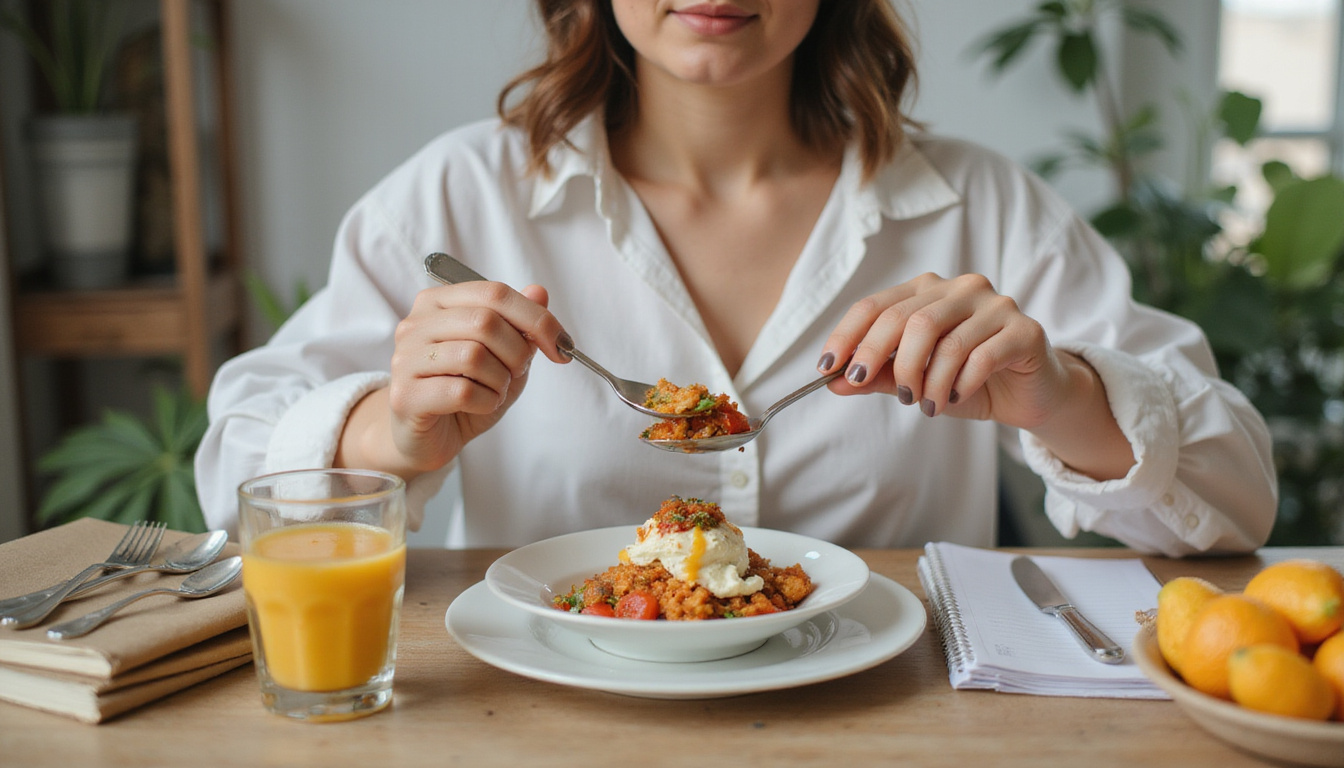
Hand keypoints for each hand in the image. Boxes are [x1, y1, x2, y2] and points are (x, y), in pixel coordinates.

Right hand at [339, 280, 568, 478]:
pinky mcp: (404, 396)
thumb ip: (519, 324)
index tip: (562, 345)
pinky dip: (486, 401)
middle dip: (518, 352)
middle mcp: (415, 324)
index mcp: (438, 303)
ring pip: (473, 355)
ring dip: (500, 380)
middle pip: (485, 321)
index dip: (538, 319)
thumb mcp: (503, 356)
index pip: (495, 294)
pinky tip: (480, 405)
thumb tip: (539, 292)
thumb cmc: (465, 392)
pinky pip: (462, 391)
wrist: (428, 438)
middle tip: (518, 373)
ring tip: (495, 390)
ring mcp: (405, 359)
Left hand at [816, 272, 1133, 478]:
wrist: (1029, 395)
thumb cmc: (967, 381)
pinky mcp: (1024, 330)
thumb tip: (832, 382)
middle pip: (908, 320)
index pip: (875, 305)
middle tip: (890, 396)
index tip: (828, 369)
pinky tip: (956, 399)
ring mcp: (996, 305)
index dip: (848, 337)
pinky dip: (960, 385)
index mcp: (927, 290)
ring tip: (927, 406)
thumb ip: (876, 377)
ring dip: (928, 383)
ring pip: (944, 341)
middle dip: (886, 362)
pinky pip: (980, 357)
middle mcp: (961, 288)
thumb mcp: (916, 380)